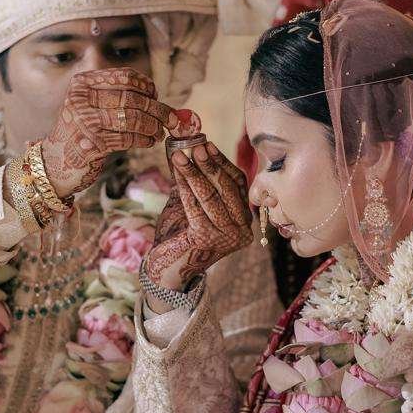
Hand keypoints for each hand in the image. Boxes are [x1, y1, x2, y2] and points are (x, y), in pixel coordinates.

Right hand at [40, 68, 173, 199]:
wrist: (56, 161)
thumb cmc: (82, 131)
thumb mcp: (91, 106)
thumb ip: (118, 97)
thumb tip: (160, 99)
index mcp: (82, 83)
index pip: (125, 77)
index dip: (146, 86)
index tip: (156, 96)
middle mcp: (80, 99)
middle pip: (131, 99)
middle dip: (157, 109)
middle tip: (171, 118)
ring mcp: (84, 121)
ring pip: (131, 119)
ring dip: (152, 126)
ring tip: (159, 132)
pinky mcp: (91, 144)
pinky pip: (127, 138)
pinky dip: (143, 140)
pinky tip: (149, 141)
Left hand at [144, 141, 251, 290]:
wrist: (167, 268)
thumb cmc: (182, 233)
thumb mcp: (194, 204)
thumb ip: (197, 181)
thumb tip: (188, 147)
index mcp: (244, 221)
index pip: (238, 184)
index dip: (223, 163)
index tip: (207, 145)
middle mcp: (242, 231)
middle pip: (227, 189)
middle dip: (209, 165)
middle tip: (194, 146)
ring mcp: (227, 237)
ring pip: (211, 196)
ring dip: (194, 172)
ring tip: (180, 156)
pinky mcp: (207, 239)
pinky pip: (196, 206)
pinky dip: (185, 186)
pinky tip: (177, 173)